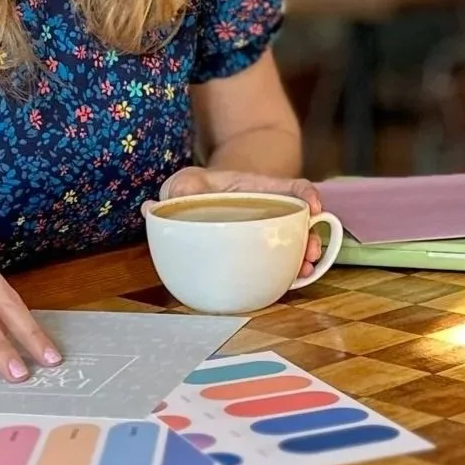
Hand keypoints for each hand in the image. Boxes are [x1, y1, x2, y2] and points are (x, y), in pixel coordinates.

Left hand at [150, 168, 323, 278]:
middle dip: (311, 236)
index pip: (290, 185)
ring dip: (305, 257)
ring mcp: (270, 232)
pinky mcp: (264, 251)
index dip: (305, 193)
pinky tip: (293, 281)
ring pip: (296, 243)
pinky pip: (282, 261)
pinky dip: (291, 271)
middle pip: (301, 220)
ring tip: (306, 271)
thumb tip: (151, 209)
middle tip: (311, 252)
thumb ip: (176, 191)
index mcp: (257, 188)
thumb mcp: (187, 183)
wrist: (202, 200)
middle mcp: (271, 210)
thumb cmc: (197, 189)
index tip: (313, 207)